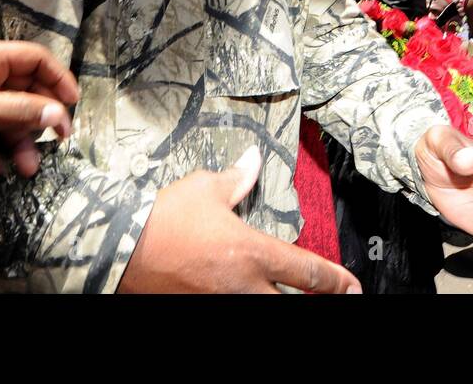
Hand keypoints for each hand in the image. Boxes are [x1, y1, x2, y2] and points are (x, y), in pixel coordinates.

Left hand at [0, 39, 77, 178]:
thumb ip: (19, 111)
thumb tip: (60, 114)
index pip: (36, 59)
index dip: (58, 79)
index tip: (73, 106)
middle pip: (24, 91)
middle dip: (39, 119)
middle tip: (56, 143)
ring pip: (6, 117)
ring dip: (17, 142)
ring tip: (26, 170)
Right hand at [118, 146, 361, 292]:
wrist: (121, 247)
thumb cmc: (164, 218)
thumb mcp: (204, 190)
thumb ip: (236, 180)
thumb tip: (252, 162)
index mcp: (253, 253)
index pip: (308, 272)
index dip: (336, 282)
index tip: (351, 288)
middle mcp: (245, 286)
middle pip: (294, 306)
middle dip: (319, 303)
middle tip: (336, 301)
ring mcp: (223, 303)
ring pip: (266, 311)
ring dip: (280, 303)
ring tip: (289, 297)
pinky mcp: (201, 309)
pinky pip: (232, 309)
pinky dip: (247, 302)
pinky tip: (247, 294)